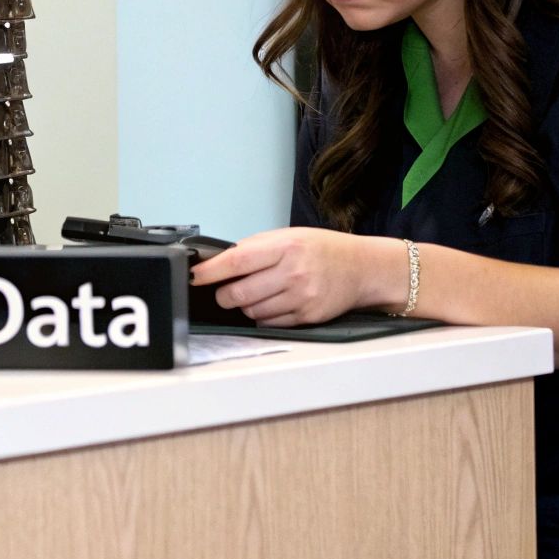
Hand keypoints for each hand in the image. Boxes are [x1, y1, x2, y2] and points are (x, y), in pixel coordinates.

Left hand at [189, 227, 394, 326]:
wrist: (362, 268)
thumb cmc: (323, 249)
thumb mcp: (290, 236)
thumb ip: (256, 248)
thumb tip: (219, 262)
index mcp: (286, 246)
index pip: (237, 260)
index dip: (211, 271)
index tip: (195, 276)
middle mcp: (294, 272)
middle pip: (239, 293)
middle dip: (224, 295)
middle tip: (224, 291)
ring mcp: (301, 297)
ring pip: (252, 311)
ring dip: (245, 305)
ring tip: (257, 293)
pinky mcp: (307, 317)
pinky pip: (270, 323)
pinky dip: (263, 316)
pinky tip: (273, 303)